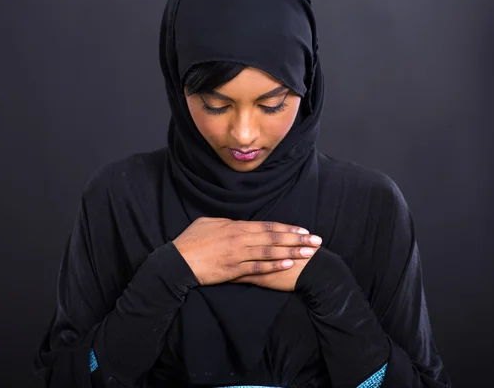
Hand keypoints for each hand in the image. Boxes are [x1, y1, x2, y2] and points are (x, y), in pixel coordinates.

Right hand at [172, 217, 321, 285]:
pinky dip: (274, 266)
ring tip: (308, 253)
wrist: (177, 261)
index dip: (288, 228)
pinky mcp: (233, 270)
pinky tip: (288, 265)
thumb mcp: (209, 223)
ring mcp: (238, 255)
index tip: (304, 230)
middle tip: (316, 241)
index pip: (268, 226)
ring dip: (291, 252)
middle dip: (297, 239)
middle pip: (274, 238)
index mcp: (236, 226)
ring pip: (270, 252)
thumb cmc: (191, 241)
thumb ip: (227, 223)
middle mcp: (240, 239)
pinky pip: (258, 268)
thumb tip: (238, 223)